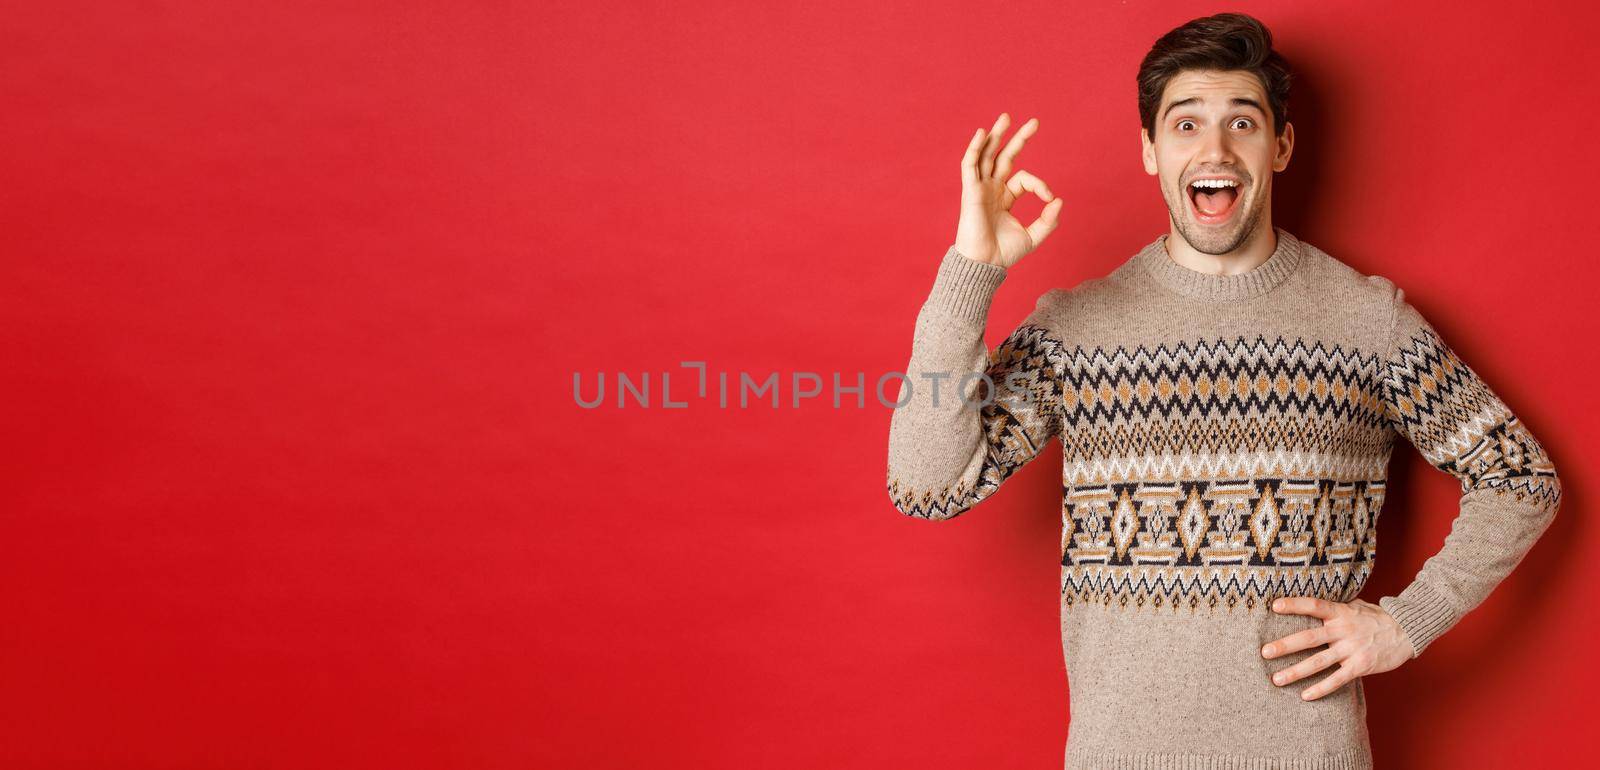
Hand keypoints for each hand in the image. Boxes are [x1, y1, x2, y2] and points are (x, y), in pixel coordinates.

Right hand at [954, 112, 1063, 268]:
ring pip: (987, 155)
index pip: (1024, 178)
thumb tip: (1059, 200)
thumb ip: (1048, 220)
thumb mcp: (1033, 236)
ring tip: (1006, 117)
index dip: (1040, 184)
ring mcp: (980, 188)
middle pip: (1004, 156)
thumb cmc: (1004, 254)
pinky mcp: (970, 191)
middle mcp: (991, 189)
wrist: (984, 264)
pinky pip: (970, 165)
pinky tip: (982, 133)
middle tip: (1034, 122)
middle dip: (1018, 138)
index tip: (1050, 198)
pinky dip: (974, 149)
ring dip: (996, 135)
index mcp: (1004, 197)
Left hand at [1260, 596, 1413, 700]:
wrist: (1407, 631)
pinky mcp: (1360, 666)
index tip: (1274, 606)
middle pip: (1309, 637)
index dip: (1295, 605)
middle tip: (1264, 652)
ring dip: (1295, 672)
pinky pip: (1337, 679)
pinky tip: (1305, 696)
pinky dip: (1321, 688)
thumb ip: (1336, 607)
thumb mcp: (1357, 606)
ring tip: (1276, 679)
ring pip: (1318, 662)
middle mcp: (1343, 630)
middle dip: (1285, 645)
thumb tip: (1315, 605)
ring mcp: (1351, 649)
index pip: (1314, 606)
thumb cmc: (1378, 618)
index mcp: (1341, 613)